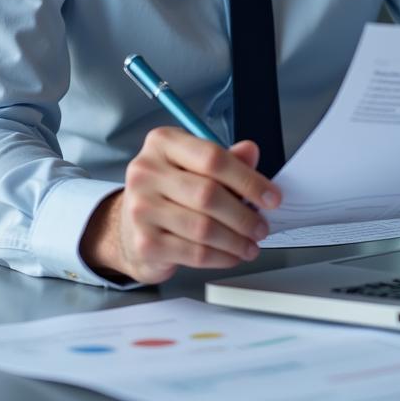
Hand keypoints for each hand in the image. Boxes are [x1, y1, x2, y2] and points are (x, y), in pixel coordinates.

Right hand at [79, 127, 281, 284]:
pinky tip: (232, 255)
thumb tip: (251, 152)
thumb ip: (225, 159)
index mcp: (162, 143)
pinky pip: (194, 252)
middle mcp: (146, 172)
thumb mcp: (194, 166)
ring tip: (250, 244)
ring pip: (203, 228)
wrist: (128, 227)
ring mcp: (141, 208)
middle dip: (244, 215)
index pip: (212, 157)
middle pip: (208, 194)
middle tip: (262, 226)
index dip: (248, 179)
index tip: (272, 197)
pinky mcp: (145, 242)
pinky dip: (221, 257)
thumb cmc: (169, 191)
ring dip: (236, 240)